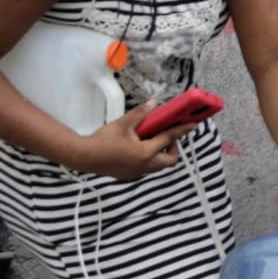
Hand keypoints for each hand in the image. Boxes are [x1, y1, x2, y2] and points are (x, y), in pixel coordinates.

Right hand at [67, 113, 187, 179]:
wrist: (84, 157)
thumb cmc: (102, 141)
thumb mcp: (123, 123)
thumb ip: (141, 114)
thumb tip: (154, 104)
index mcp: (146, 152)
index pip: (169, 139)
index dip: (182, 130)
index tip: (193, 124)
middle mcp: (145, 165)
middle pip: (170, 160)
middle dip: (173, 148)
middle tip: (167, 135)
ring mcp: (138, 172)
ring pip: (159, 166)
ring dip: (161, 154)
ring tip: (153, 140)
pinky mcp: (130, 175)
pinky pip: (147, 168)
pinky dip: (150, 159)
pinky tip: (139, 148)